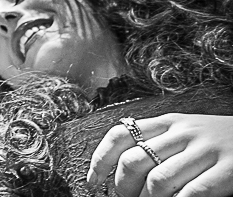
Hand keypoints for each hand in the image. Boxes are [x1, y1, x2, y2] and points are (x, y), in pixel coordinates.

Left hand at [88, 114, 232, 196]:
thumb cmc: (217, 142)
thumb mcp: (185, 133)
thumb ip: (157, 143)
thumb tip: (119, 170)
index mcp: (167, 122)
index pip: (120, 135)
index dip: (100, 160)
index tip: (92, 182)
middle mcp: (182, 133)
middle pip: (134, 161)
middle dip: (123, 187)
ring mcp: (205, 150)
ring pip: (158, 180)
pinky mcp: (228, 169)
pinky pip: (192, 192)